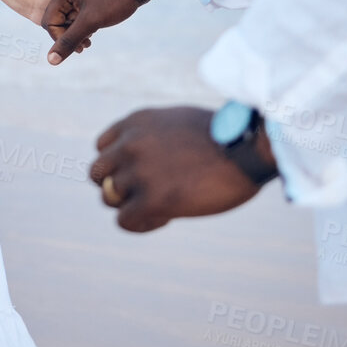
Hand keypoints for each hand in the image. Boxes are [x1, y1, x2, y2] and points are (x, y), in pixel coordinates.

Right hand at [41, 0, 183, 63]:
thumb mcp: (90, 22)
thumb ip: (69, 41)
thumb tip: (51, 61)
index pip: (50, 22)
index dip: (60, 38)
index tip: (78, 46)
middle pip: (58, 21)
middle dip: (70, 35)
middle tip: (85, 46)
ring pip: (69, 20)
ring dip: (78, 32)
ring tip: (90, 40)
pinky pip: (79, 16)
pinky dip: (84, 26)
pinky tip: (95, 31)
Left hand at [88, 106, 269, 231]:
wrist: (249, 148)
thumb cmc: (227, 137)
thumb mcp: (180, 122)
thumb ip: (156, 137)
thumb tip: (148, 163)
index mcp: (136, 121)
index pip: (102, 146)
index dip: (120, 163)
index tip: (144, 172)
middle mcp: (130, 144)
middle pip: (97, 173)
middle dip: (118, 185)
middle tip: (147, 193)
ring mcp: (139, 172)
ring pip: (108, 198)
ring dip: (133, 206)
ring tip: (162, 206)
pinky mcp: (152, 200)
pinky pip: (125, 221)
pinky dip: (143, 224)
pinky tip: (168, 217)